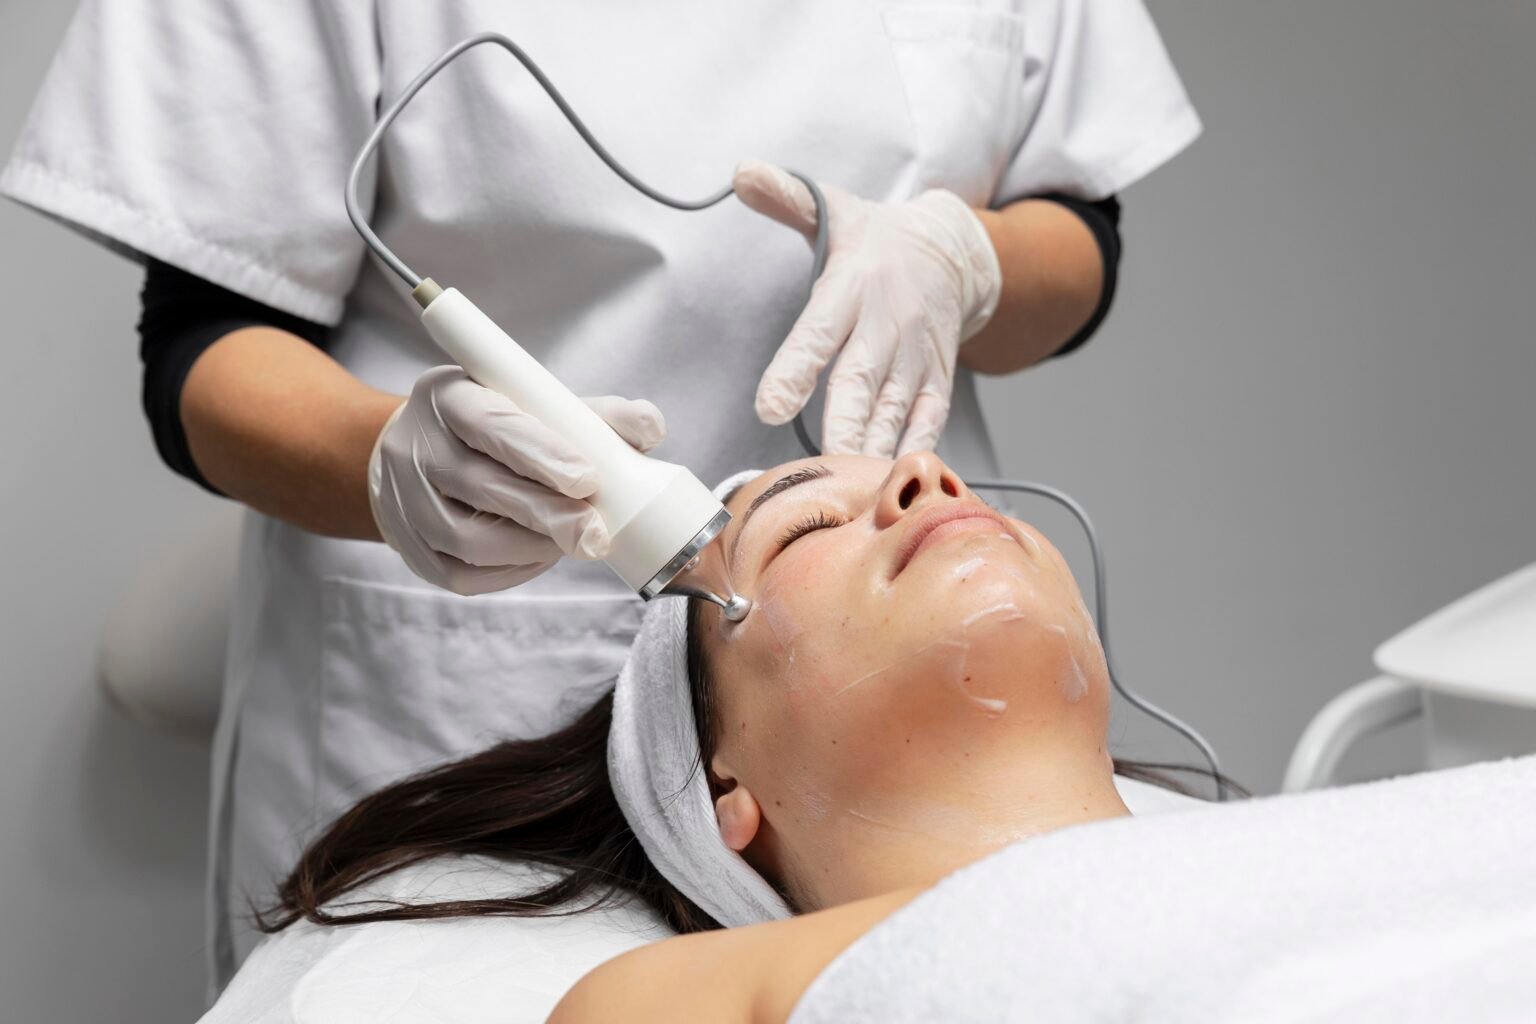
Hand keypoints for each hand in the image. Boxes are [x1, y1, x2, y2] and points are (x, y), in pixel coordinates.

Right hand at [369, 366, 665, 595]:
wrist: (414, 454)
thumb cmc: (491, 426)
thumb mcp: (532, 402)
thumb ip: (592, 414)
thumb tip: (651, 426)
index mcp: (450, 398)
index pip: (491, 424)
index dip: (540, 453)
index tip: (587, 479)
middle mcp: (416, 449)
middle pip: (483, 488)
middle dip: (549, 515)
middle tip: (598, 535)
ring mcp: (405, 503)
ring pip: (469, 540)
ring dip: (532, 546)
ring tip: (573, 538)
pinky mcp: (412, 551)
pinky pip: (464, 575)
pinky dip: (513, 569)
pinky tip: (542, 553)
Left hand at [734, 160, 1001, 456]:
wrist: (955, 253)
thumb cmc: (879, 241)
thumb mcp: (835, 209)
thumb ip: (787, 198)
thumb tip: (740, 173)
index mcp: (854, 285)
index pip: (819, 331)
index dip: (795, 370)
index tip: (770, 407)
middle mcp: (887, 325)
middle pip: (862, 382)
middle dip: (843, 424)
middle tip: (823, 461)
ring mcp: (916, 358)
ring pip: (895, 412)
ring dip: (874, 448)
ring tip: (853, 485)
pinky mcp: (937, 381)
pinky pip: (928, 422)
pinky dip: (913, 452)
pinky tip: (893, 482)